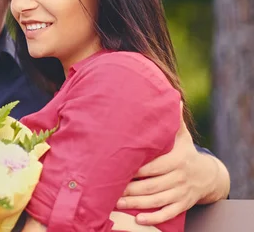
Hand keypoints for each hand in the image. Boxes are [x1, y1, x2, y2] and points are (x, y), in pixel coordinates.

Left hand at [116, 103, 223, 225]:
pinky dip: (155, 218)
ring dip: (136, 204)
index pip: (155, 165)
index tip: (117, 168)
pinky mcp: (183, 204)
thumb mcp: (182, 136)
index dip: (136, 169)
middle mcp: (180, 176)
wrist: (207, 175)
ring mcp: (182, 192)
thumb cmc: (185, 151)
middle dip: (131, 189)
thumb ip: (173, 120)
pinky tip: (140, 220)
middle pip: (152, 185)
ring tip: (116, 204)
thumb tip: (172, 97)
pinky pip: (169, 213)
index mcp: (178, 158)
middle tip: (109, 190)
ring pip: (157, 200)